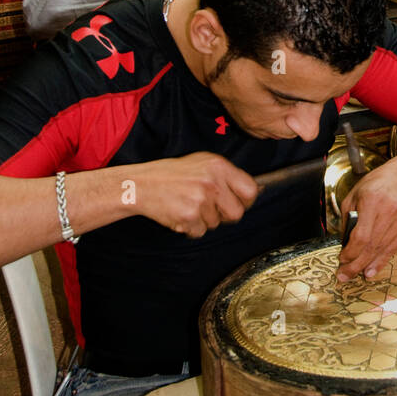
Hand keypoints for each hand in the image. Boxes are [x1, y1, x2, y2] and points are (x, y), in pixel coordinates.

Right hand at [133, 152, 259, 238]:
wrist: (141, 185)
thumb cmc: (172, 174)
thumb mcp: (202, 163)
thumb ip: (227, 175)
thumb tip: (255, 191)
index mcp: (218, 166)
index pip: (250, 190)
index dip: (246, 201)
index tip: (238, 202)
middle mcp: (212, 182)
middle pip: (236, 213)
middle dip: (225, 215)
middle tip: (210, 208)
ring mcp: (200, 200)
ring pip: (216, 224)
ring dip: (204, 220)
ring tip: (188, 205)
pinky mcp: (188, 216)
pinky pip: (200, 232)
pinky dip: (190, 228)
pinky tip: (180, 213)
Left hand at [336, 152, 396, 281]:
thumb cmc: (379, 182)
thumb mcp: (355, 193)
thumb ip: (348, 217)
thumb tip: (344, 242)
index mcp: (372, 200)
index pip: (360, 236)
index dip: (350, 252)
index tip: (341, 259)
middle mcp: (389, 211)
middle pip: (371, 246)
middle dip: (355, 265)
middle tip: (344, 275)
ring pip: (382, 250)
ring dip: (367, 265)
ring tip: (356, 274)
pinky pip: (394, 249)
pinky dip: (382, 261)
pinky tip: (372, 270)